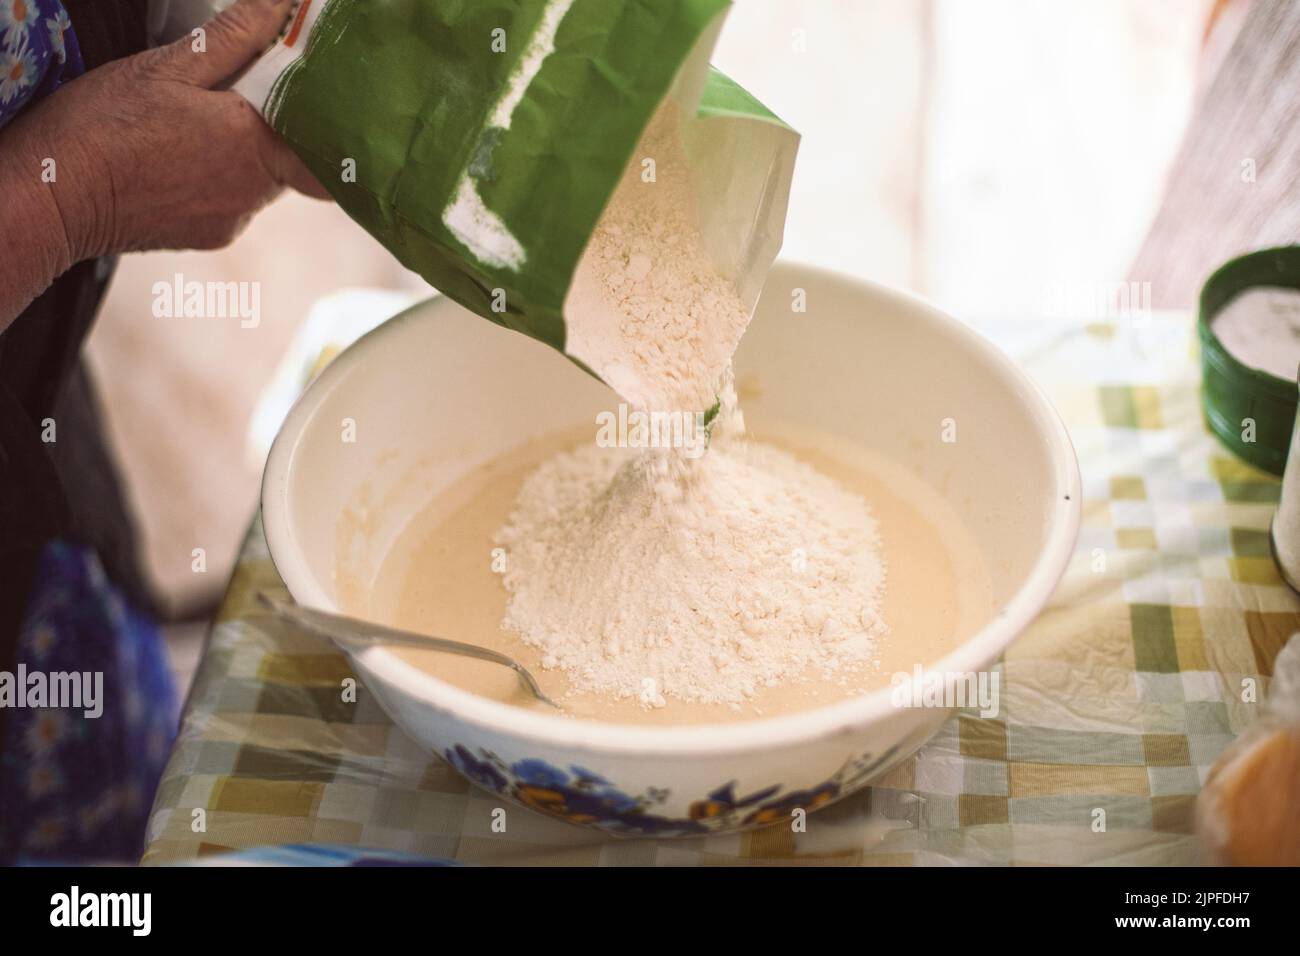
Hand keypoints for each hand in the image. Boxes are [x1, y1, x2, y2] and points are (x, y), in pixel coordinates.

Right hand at [4, 0, 326, 270]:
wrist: (51, 199)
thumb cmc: (103, 129)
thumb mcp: (168, 67)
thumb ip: (236, 38)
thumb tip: (282, 6)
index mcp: (254, 143)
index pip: (319, 134)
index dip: (314, 109)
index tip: (298, 88)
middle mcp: (254, 191)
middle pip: (293, 157)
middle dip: (275, 127)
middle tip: (239, 97)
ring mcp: (233, 219)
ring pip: (263, 179)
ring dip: (245, 152)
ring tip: (198, 127)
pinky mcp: (210, 237)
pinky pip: (234, 202)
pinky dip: (219, 179)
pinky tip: (180, 158)